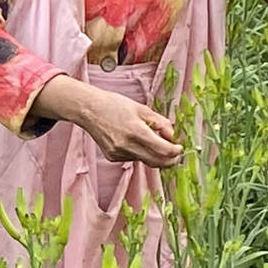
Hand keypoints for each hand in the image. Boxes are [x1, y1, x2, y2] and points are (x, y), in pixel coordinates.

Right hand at [32, 74, 183, 167]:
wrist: (88, 109)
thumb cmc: (113, 105)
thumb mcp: (141, 108)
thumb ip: (160, 122)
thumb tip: (173, 135)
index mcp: (136, 130)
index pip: (164, 150)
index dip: (176, 151)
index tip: (179, 147)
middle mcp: (127, 145)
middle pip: (157, 162)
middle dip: (170, 160)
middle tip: (175, 154)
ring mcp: (118, 152)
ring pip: (145, 160)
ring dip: (153, 155)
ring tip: (150, 140)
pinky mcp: (112, 156)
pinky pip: (133, 158)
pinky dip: (139, 153)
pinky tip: (132, 140)